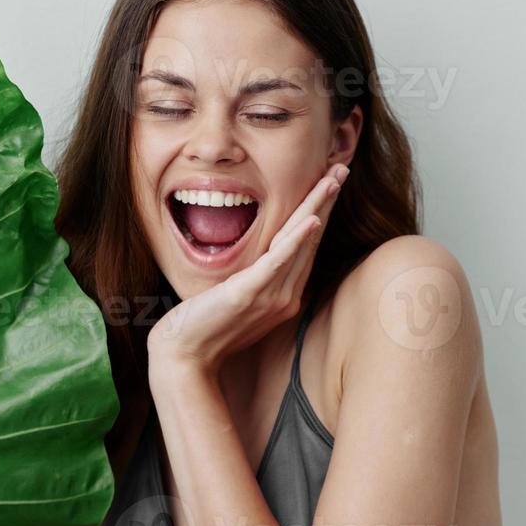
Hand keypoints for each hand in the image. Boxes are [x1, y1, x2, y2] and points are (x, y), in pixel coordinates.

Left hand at [148, 163, 348, 373]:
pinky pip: (277, 263)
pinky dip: (295, 240)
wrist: (184, 358)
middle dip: (327, 200)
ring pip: (300, 243)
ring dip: (318, 207)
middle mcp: (285, 296)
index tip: (330, 182)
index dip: (320, 210)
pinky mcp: (248, 294)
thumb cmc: (204, 328)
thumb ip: (253, 281)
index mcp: (282, 295)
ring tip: (333, 179)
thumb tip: (259, 262)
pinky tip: (311, 220)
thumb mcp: (236, 298)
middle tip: (342, 167)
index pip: (306, 245)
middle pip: (310, 238)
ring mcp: (270, 297)